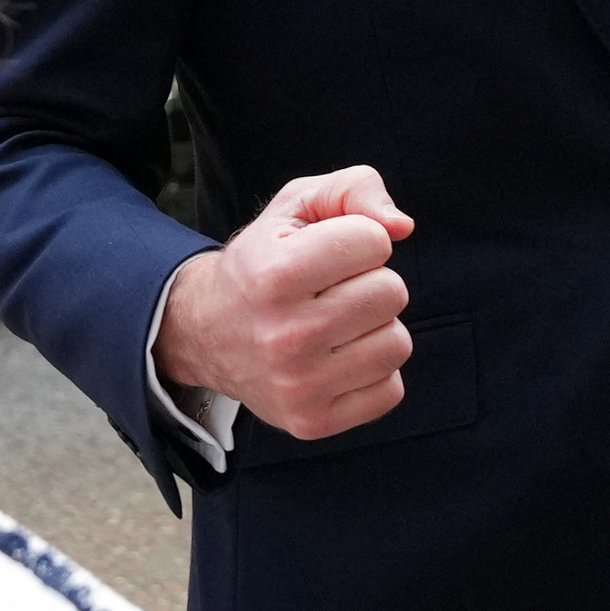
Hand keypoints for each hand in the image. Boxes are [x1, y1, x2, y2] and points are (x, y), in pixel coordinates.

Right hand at [155, 166, 414, 439]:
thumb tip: (402, 227)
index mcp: (275, 275)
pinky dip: (374, 370)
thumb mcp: (296, 205)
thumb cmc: (266, 259)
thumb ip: (354, 188)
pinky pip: (391, 390)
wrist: (207, 332)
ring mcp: (297, 387)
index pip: (374, 241)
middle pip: (392, 293)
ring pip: (397, 342)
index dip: (359, 238)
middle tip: (330, 289)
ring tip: (335, 322)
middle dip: (370, 281)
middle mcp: (284, 336)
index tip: (325, 251)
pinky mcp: (311, 423)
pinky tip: (338, 357)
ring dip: (375, 326)